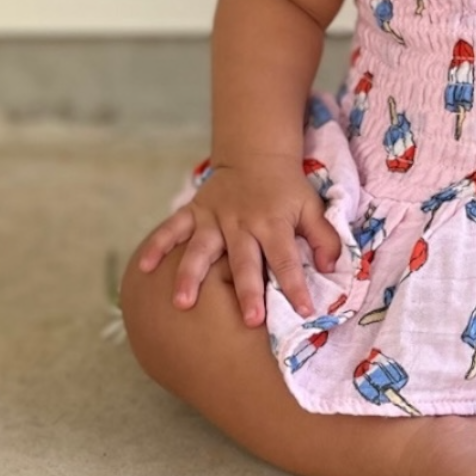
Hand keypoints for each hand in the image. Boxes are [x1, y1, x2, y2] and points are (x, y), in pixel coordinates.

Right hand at [136, 158, 342, 324]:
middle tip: (249, 320)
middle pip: (244, 260)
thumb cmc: (286, 190)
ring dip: (191, 275)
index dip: (296, 285)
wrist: (256, 155)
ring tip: (182, 302)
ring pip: (201, 248)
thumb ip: (324, 237)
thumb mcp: (312, 207)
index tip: (304, 311)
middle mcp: (242, 223)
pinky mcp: (194, 211)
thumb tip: (331, 267)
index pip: (286, 259)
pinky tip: (144, 267)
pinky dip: (158, 245)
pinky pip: (172, 228)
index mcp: (274, 223)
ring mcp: (214, 218)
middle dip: (247, 290)